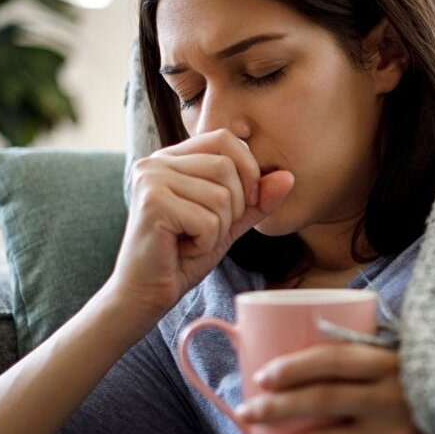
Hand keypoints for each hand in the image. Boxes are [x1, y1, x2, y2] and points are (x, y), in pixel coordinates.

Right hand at [107, 129, 293, 316]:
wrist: (145, 293)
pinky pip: (208, 220)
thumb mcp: (229, 223)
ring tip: (191, 240)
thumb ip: (257, 200)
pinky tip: (182, 250)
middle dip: (232, 209)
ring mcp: (151, 179)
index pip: (226, 139)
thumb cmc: (184, 256)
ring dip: (218, 230)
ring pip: (220, 196)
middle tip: (205, 231)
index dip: (248, 170)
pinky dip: (205, 243)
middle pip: (227, 168)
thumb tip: (289, 177)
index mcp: (174, 157)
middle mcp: (157, 160)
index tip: (243, 204)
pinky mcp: (152, 203)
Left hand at [234, 344, 434, 433]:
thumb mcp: (414, 364)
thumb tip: (317, 345)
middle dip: (276, 407)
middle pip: (320, 401)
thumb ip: (375, 357)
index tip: (263, 375)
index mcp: (392, 365)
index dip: (294, 367)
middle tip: (246, 412)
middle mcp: (390, 399)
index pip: (333, 360)